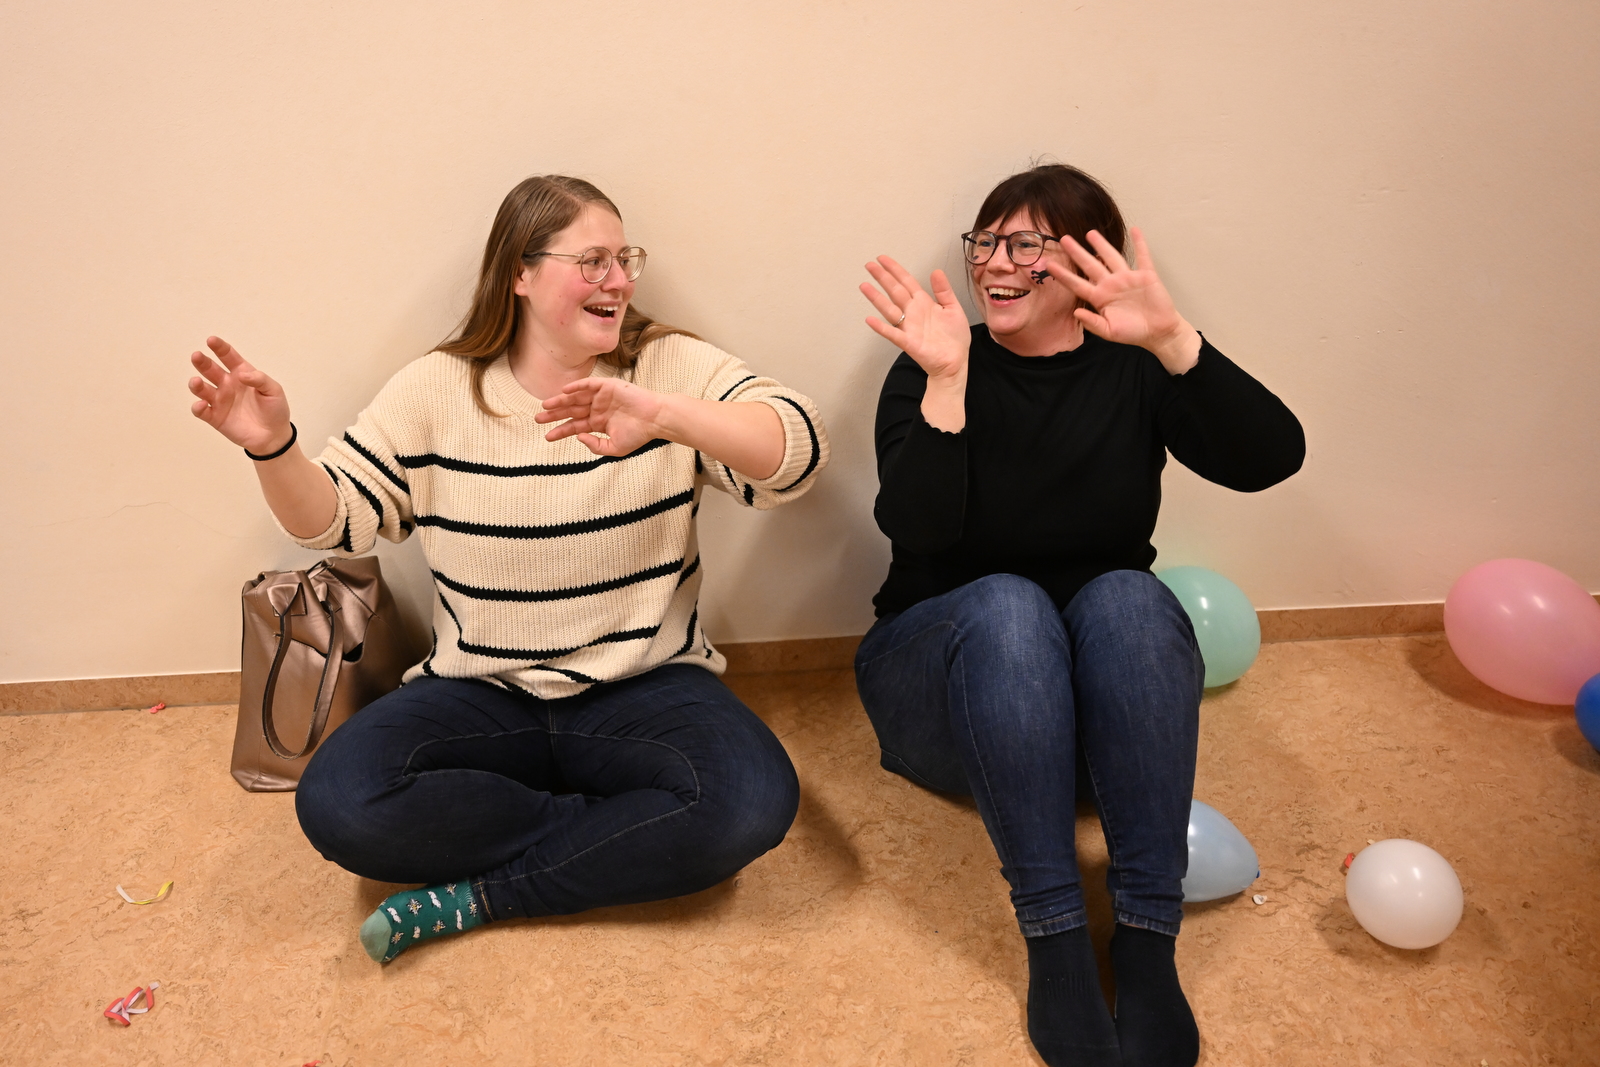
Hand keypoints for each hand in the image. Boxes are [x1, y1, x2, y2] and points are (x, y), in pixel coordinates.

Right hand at [188, 337, 294, 452]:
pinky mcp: (215, 417)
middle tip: (196, 356)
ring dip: (196, 385)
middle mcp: (227, 384)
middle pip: (211, 370)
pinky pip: (202, 411)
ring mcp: (220, 401)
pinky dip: (198, 407)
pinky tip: (202, 405)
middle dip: (202, 362)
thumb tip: (242, 375)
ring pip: (202, 389)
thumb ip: (260, 379)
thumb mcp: (274, 391)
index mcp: (241, 373)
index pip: (228, 357)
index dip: (220, 348)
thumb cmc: (275, 409)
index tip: (211, 340)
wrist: (274, 436)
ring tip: (196, 382)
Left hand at [537, 378, 665, 456]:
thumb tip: (578, 436)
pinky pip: (588, 385)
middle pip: (571, 411)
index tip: (547, 437)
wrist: (655, 419)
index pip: (575, 426)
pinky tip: (564, 391)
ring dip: (560, 401)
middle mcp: (597, 409)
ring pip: (576, 398)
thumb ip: (595, 445)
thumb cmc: (639, 434)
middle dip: (555, 415)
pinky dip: (576, 386)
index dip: (561, 431)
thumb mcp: (614, 448)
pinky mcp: (608, 386)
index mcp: (599, 423)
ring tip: (545, 406)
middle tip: (538, 418)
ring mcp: (602, 397)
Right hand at [860, 256, 970, 381]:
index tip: (882, 259)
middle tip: (869, 265)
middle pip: (895, 291)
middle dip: (882, 278)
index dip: (895, 270)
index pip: (906, 282)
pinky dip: (882, 327)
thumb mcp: (953, 308)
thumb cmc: (954, 338)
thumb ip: (944, 291)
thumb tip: (936, 271)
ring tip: (864, 286)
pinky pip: (893, 333)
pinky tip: (871, 320)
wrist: (955, 362)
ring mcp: (909, 327)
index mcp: (924, 302)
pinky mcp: (909, 342)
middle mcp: (913, 312)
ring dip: (876, 298)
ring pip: (890, 309)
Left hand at [1044, 227, 1200, 373]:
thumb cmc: (1132, 333)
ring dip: (1102, 245)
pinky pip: (1143, 257)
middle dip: (1077, 252)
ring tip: (1090, 232)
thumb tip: (1076, 313)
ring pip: (1112, 257)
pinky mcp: (1146, 276)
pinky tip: (1135, 230)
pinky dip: (1140, 244)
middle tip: (1064, 238)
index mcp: (1100, 298)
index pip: (1078, 284)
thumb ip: (1092, 323)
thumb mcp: (1109, 332)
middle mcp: (1111, 284)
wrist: (1158, 332)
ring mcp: (1128, 278)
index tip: (1049, 265)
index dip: (1064, 275)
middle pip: (1090, 265)